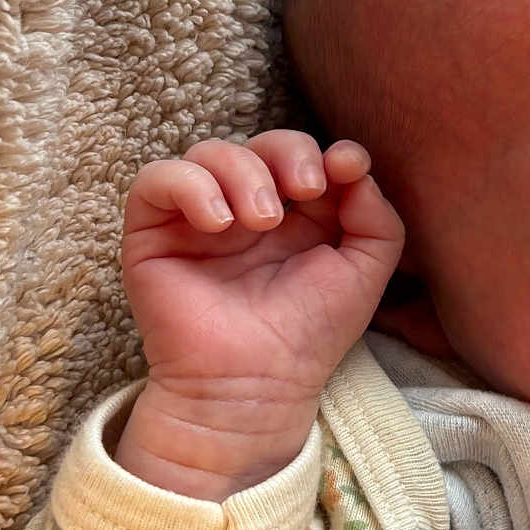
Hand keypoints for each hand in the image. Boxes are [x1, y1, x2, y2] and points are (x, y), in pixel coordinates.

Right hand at [114, 131, 403, 497]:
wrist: (256, 385)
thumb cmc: (309, 334)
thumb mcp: (366, 271)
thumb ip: (376, 215)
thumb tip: (351, 162)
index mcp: (295, 215)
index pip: (302, 155)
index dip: (323, 151)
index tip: (345, 168)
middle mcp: (244, 210)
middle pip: (259, 143)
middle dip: (287, 152)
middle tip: (305, 188)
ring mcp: (197, 219)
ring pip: (208, 152)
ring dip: (241, 171)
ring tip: (261, 221)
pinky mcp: (153, 234)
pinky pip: (156, 179)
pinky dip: (190, 186)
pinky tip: (219, 222)